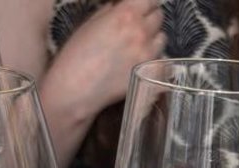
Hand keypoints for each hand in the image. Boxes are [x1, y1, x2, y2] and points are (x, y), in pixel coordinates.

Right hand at [50, 0, 164, 112]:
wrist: (76, 88)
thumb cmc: (77, 55)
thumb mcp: (92, 22)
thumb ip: (113, 11)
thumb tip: (122, 7)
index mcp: (126, 14)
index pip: (150, 0)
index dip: (147, 3)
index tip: (143, 7)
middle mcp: (141, 31)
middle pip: (158, 16)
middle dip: (150, 18)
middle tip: (139, 25)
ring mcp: (147, 53)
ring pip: (162, 38)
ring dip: (154, 38)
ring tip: (140, 44)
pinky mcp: (149, 73)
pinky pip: (160, 60)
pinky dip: (154, 58)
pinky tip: (141, 61)